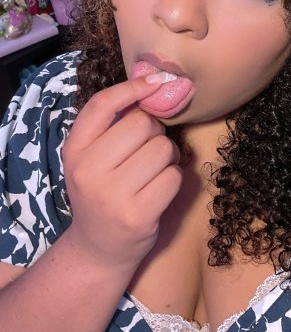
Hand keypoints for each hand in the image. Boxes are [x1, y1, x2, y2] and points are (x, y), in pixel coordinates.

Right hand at [62, 76, 181, 271]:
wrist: (98, 248)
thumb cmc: (102, 193)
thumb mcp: (91, 158)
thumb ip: (111, 127)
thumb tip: (151, 85)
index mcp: (74, 150)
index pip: (102, 105)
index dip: (131, 87)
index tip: (154, 82)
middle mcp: (88, 171)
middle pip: (142, 124)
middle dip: (155, 133)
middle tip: (148, 151)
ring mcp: (112, 195)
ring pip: (163, 149)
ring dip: (168, 157)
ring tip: (155, 172)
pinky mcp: (138, 216)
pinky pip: (174, 176)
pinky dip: (174, 179)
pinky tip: (159, 190)